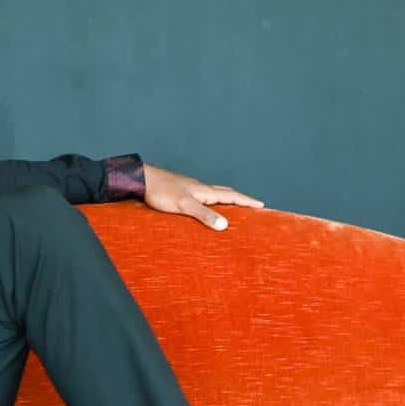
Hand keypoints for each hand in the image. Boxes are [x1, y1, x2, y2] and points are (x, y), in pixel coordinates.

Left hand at [141, 165, 263, 230]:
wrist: (142, 180)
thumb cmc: (162, 191)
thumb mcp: (184, 205)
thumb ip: (204, 215)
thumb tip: (225, 225)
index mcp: (205, 191)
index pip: (232, 196)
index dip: (247, 201)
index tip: (262, 204)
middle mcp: (201, 188)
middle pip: (226, 193)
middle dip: (240, 199)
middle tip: (252, 206)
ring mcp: (191, 189)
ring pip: (215, 194)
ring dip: (227, 200)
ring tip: (234, 208)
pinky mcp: (182, 192)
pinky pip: (203, 197)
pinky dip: (212, 202)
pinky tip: (206, 208)